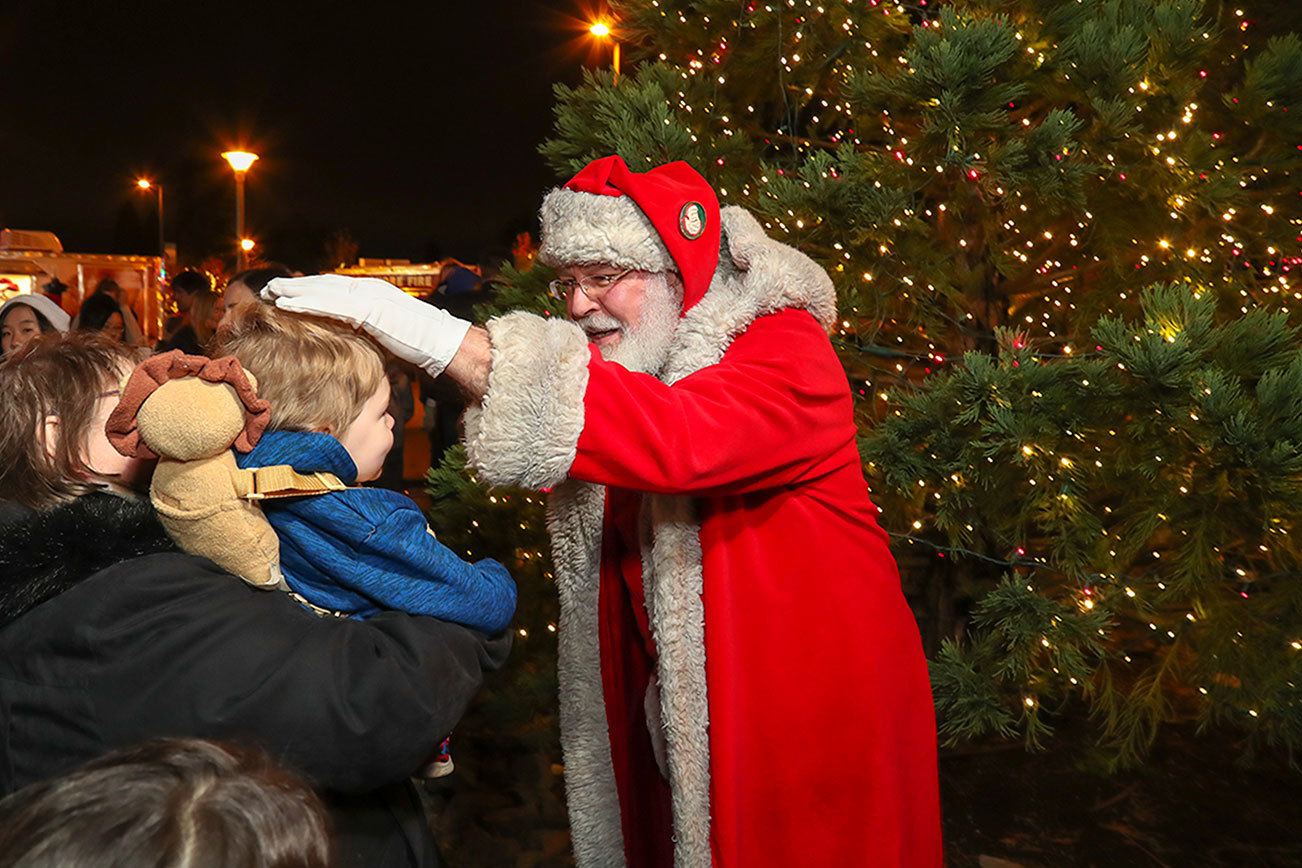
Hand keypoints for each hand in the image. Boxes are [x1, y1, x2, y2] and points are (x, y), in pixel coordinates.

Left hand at [262, 275, 471, 376]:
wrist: (439, 343)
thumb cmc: (416, 345)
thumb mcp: (384, 334)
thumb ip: (366, 331)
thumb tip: (351, 342)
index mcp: (371, 294)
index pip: (333, 289)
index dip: (308, 290)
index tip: (286, 294)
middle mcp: (367, 289)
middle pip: (323, 285)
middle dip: (295, 286)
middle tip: (268, 288)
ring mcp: (368, 296)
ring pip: (321, 290)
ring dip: (292, 291)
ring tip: (269, 293)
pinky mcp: (368, 308)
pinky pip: (329, 305)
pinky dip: (305, 303)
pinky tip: (285, 305)